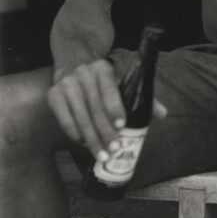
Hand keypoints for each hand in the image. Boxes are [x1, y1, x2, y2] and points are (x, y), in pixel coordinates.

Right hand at [47, 60, 166, 161]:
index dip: (115, 108)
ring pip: (80, 117)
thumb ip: (143, 96)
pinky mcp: (53, 95)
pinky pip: (64, 119)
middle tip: (114, 149)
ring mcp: (66, 84)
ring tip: (102, 154)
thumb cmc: (106, 79)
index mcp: (103, 68)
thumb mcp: (124, 80)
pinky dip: (75, 134)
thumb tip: (163, 114)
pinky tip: (84, 144)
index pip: (109, 89)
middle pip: (95, 107)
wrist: (74, 63)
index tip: (121, 126)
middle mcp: (83, 74)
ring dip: (91, 138)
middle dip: (105, 131)